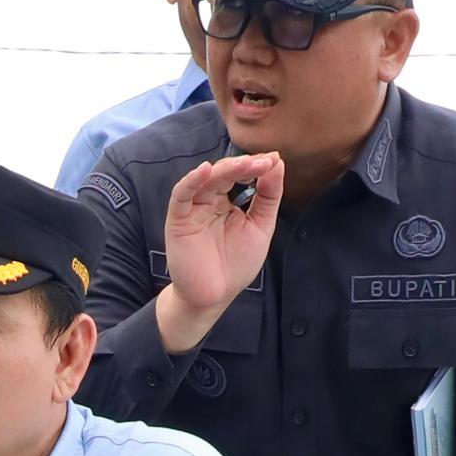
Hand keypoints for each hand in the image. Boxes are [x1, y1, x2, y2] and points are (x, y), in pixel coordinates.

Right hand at [154, 153, 282, 347]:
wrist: (215, 296)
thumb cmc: (235, 265)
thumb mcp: (260, 227)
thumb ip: (268, 197)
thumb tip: (277, 164)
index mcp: (229, 202)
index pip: (241, 176)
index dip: (257, 167)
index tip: (275, 159)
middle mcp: (210, 201)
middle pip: (226, 174)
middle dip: (245, 166)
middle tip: (264, 162)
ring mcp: (193, 208)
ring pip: (207, 180)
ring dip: (226, 169)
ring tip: (246, 163)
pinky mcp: (178, 219)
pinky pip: (181, 194)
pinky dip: (191, 180)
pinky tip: (206, 171)